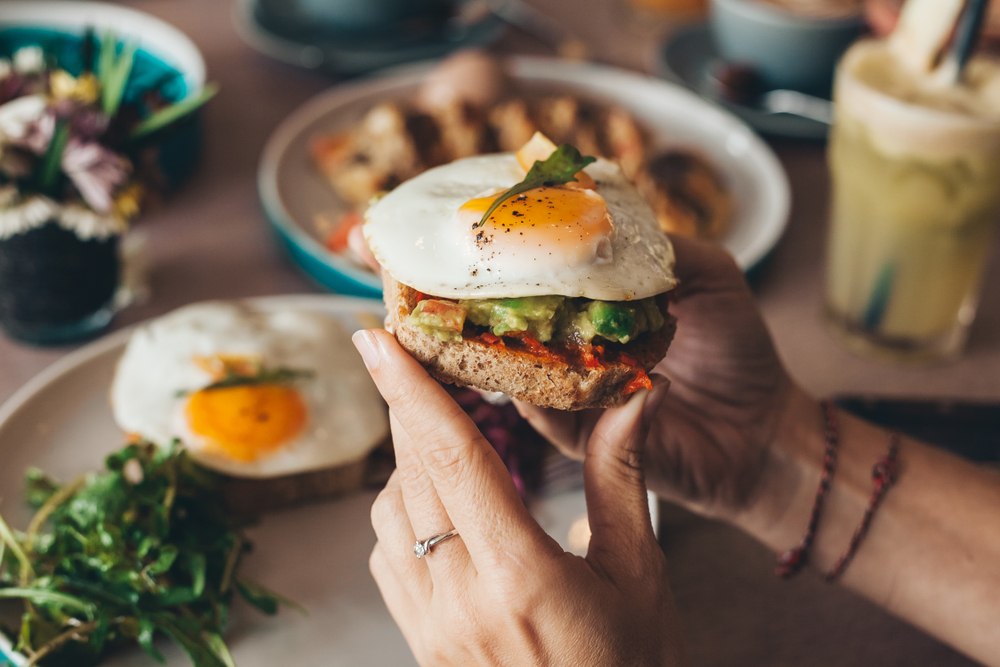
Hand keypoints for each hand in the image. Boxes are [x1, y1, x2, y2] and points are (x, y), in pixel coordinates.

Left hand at [353, 329, 686, 666]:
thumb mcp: (639, 574)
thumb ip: (620, 476)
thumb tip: (636, 394)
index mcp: (521, 574)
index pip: (452, 457)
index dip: (410, 389)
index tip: (375, 338)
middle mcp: (462, 599)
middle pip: (414, 474)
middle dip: (410, 408)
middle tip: (412, 356)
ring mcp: (432, 628)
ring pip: (390, 514)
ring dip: (409, 463)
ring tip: (448, 439)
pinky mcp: (421, 644)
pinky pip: (387, 558)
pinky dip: (404, 515)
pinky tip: (443, 509)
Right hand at [516, 235, 800, 524]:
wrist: (763, 429)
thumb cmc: (740, 350)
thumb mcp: (711, 276)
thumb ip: (665, 249)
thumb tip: (605, 227)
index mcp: (603, 308)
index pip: (552, 281)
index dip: (524, 262)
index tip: (498, 240)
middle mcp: (583, 348)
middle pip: (522, 327)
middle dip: (497, 308)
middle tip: (475, 289)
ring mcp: (579, 394)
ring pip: (523, 374)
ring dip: (511, 353)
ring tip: (500, 329)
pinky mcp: (585, 440)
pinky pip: (550, 420)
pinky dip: (540, 400)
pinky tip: (542, 377)